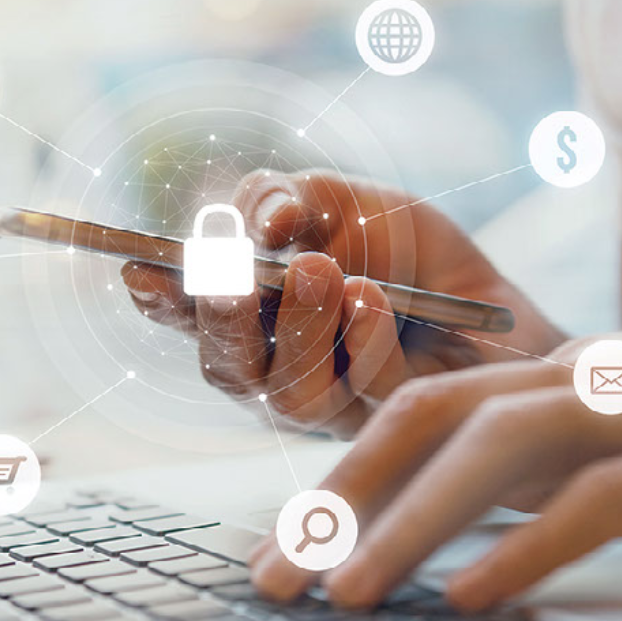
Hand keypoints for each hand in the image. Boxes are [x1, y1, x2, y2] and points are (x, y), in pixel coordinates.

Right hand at [122, 170, 562, 436]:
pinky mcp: (390, 420)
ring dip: (300, 329)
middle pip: (229, 371)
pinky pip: (367, 394)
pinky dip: (364, 340)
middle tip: (232, 276)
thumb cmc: (400, 247)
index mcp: (255, 319)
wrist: (483, 295)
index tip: (138, 270)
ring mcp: (333, 404)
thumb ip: (284, 200)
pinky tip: (370, 299)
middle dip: (223, 323)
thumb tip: (259, 222)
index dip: (163, 300)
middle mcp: (280, 369)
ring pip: (292, 394)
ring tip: (320, 271)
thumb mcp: (337, 200)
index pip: (194, 318)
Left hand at [249, 330, 621, 610]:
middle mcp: (574, 379)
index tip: (284, 551)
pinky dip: (529, 541)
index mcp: (535, 381)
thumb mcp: (568, 459)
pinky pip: (599, 493)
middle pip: (433, 414)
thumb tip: (400, 538)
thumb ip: (501, 482)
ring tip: (349, 593)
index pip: (415, 414)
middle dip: (345, 494)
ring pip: (499, 439)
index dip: (341, 477)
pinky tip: (468, 596)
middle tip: (277, 581)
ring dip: (413, 519)